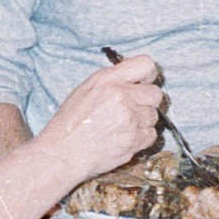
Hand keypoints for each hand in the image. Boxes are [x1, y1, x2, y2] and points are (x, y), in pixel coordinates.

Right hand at [34, 55, 162, 182]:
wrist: (62, 153)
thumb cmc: (70, 123)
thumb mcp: (85, 89)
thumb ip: (113, 80)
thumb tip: (136, 78)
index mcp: (107, 79)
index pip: (146, 65)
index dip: (148, 75)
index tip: (142, 83)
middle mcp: (121, 96)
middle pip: (155, 93)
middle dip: (146, 101)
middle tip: (131, 109)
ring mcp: (129, 119)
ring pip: (154, 116)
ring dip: (142, 121)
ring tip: (122, 126)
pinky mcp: (134, 140)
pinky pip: (151, 135)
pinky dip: (141, 138)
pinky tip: (124, 138)